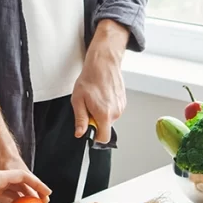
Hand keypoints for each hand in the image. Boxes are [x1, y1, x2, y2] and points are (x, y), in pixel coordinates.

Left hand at [72, 20, 128, 143]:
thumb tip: (80, 133)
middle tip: (89, 107)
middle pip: (105, 127)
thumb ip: (80, 119)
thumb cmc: (90, 79)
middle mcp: (116, 113)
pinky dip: (107, 106)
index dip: (95, 136)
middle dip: (96, 121)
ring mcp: (121, 107)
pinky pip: (113, 111)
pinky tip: (102, 95)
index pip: (103, 138)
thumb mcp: (78, 100)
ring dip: (101, 113)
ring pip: (109, 119)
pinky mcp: (123, 102)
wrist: (103, 64)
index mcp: (104, 114)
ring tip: (95, 99)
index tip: (88, 128)